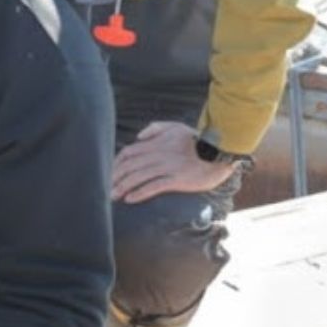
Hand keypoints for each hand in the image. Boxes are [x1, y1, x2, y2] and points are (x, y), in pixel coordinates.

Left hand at [111, 121, 236, 203]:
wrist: (221, 151)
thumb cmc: (197, 140)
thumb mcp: (176, 127)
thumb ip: (155, 128)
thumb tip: (138, 137)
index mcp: (157, 143)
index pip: (129, 152)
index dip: (116, 163)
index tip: (109, 173)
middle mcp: (159, 155)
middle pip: (130, 166)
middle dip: (115, 177)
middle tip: (105, 188)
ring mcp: (168, 167)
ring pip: (139, 177)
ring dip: (123, 187)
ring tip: (113, 196)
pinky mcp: (178, 179)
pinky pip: (155, 186)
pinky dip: (140, 192)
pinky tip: (130, 199)